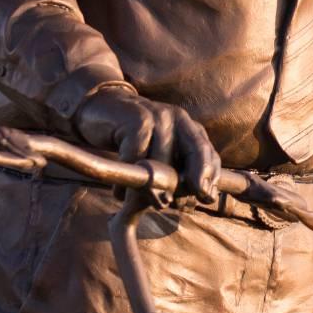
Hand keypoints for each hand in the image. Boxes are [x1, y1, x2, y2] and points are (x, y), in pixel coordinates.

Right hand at [75, 84, 219, 202]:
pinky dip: (127, 179)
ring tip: (135, 203)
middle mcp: (178, 118)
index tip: (206, 198)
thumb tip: (184, 203)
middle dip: (188, 183)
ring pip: (162, 161)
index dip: (211, 176)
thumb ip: (174, 171)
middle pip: (195, 154)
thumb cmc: (134, 138)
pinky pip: (136, 157)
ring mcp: (158, 116)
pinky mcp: (136, 119)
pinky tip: (120, 192)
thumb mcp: (159, 152)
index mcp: (189, 127)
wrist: (101, 108)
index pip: (208, 153)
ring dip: (149, 188)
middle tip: (172, 204)